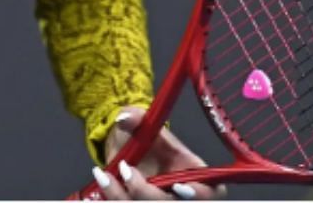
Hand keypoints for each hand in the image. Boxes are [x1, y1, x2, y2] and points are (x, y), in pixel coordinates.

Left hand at [94, 106, 223, 200]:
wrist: (123, 145)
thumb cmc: (142, 135)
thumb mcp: (140, 122)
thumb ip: (135, 118)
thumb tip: (124, 117)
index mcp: (191, 170)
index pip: (210, 191)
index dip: (200, 193)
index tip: (176, 186)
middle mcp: (177, 192)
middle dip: (146, 193)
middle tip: (126, 170)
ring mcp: (159, 201)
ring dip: (122, 197)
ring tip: (106, 176)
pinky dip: (112, 197)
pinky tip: (102, 182)